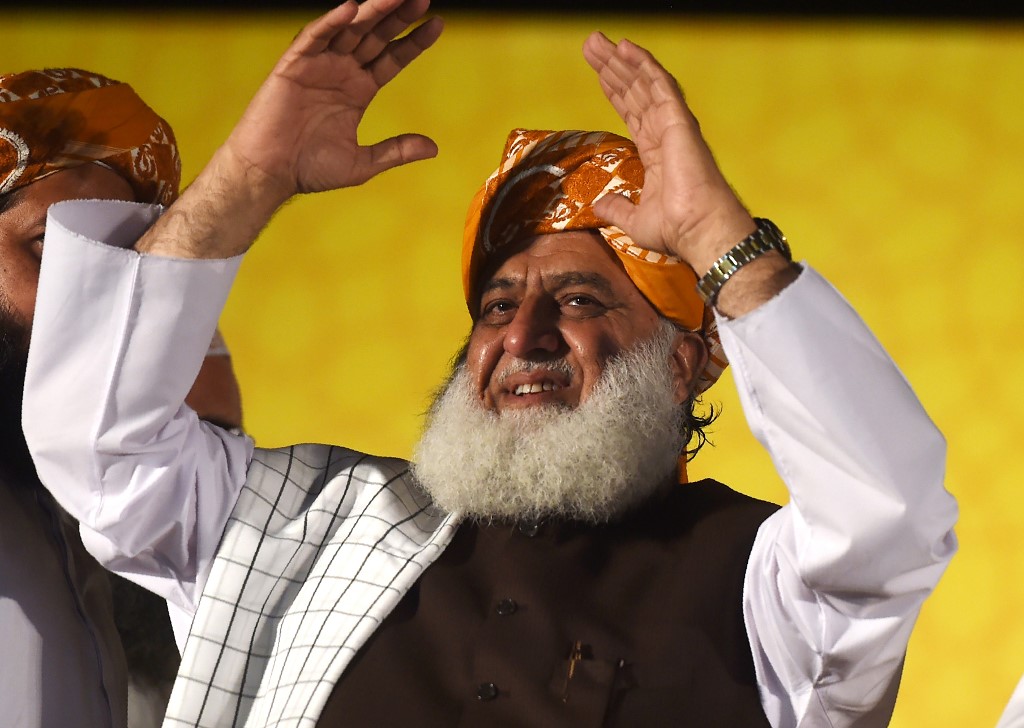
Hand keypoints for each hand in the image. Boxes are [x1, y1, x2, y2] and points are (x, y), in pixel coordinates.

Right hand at [224, 0, 442, 200]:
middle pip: (375, 36)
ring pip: (349, 30)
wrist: (270, 173)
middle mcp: (341, 72)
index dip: (414, 42)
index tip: (438, 24)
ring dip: (371, 11)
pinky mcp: (293, 65)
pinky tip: (351, 9)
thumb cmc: (310, 169)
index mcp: (359, 90)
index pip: (392, 58)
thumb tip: (433, 148)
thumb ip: (396, 151)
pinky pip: (314, 37)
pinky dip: (331, 22)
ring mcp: (318, 65)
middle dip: (398, 17)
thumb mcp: (363, 163)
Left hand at [582, 32, 753, 273]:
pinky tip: (626, 48)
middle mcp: (666, 133)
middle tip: (592, 45)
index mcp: (657, 153)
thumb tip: (600, 205)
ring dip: (621, 61)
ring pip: (644, 83)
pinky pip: (660, 85)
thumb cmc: (676, 229)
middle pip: (635, 92)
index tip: (600, 74)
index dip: (616, 92)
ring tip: (598, 42)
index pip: (633, 113)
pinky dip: (643, 65)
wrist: (698, 230)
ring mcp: (674, 125)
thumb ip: (617, 209)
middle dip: (613, 69)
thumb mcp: (634, 220)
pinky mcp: (679, 121)